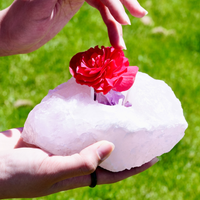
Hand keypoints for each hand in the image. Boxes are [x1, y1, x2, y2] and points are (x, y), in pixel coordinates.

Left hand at [0, 0, 146, 55]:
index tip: (126, 19)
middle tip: (140, 15)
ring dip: (117, 22)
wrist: (16, 36)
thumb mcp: (42, 4)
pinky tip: (115, 38)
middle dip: (123, 4)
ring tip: (121, 44)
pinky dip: (110, 24)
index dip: (114, 1)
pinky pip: (100, 10)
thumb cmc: (22, 23)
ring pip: (105, 3)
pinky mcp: (76, 3)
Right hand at [0, 128, 156, 198]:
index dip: (134, 166)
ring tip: (119, 114)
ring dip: (105, 128)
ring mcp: (66, 147)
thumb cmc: (17, 175)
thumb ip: (79, 162)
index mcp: (78, 175)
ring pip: (92, 137)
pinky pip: (76, 127)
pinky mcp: (56, 136)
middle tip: (139, 129)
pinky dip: (85, 119)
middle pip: (107, 154)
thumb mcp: (48, 172)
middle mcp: (76, 161)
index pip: (114, 173)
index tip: (153, 156)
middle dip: (124, 145)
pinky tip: (91, 107)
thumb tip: (110, 148)